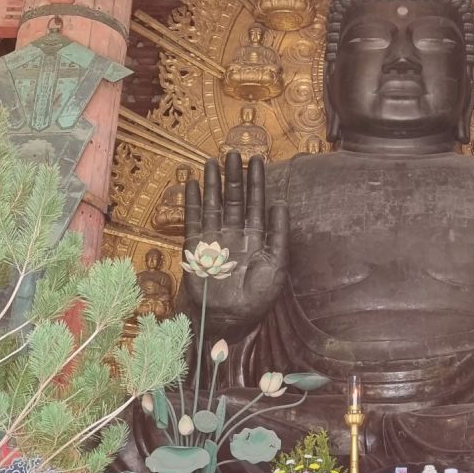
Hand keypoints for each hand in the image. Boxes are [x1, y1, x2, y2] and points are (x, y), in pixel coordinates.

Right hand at [183, 153, 288, 337]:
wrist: (228, 320)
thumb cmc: (256, 298)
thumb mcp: (276, 266)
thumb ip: (278, 234)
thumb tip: (280, 203)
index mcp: (255, 239)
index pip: (256, 204)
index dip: (257, 182)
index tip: (257, 160)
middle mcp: (234, 235)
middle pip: (233, 199)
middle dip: (234, 177)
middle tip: (234, 152)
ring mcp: (214, 240)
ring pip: (213, 205)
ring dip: (213, 184)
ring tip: (213, 161)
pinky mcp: (195, 248)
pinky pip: (193, 220)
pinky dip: (193, 202)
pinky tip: (193, 184)